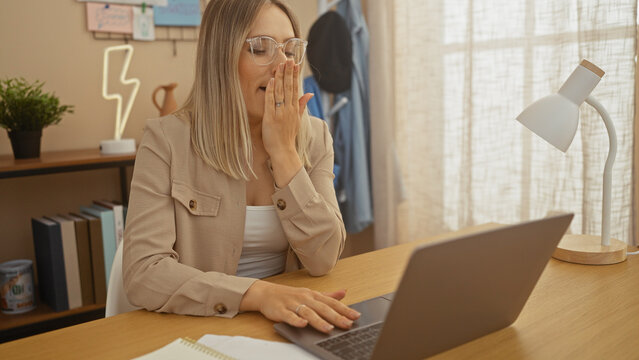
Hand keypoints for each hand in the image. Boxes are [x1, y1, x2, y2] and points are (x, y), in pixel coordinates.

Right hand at [239, 280, 360, 333]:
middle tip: (347, 324)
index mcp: (313, 295)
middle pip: (322, 308)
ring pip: (308, 312)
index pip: (331, 302)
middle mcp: (305, 298)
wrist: (266, 293)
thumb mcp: (310, 294)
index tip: (356, 316)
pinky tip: (303, 324)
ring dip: (318, 320)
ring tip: (328, 328)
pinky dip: (296, 320)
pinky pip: (289, 316)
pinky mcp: (281, 310)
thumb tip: (344, 293)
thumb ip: (327, 295)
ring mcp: (293, 304)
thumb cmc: (290, 295)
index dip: (344, 309)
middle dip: (336, 316)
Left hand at [262, 59, 312, 186]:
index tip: (295, 64)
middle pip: (289, 87)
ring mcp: (280, 113)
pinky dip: (271, 91)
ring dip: (280, 78)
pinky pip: (271, 102)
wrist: (283, 151)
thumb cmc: (288, 137)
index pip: (295, 88)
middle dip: (288, 72)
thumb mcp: (298, 120)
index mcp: (295, 109)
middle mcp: (289, 109)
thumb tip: (309, 94)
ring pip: (281, 92)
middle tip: (289, 59)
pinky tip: (271, 81)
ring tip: (280, 65)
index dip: (295, 75)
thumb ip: (302, 106)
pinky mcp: (271, 118)